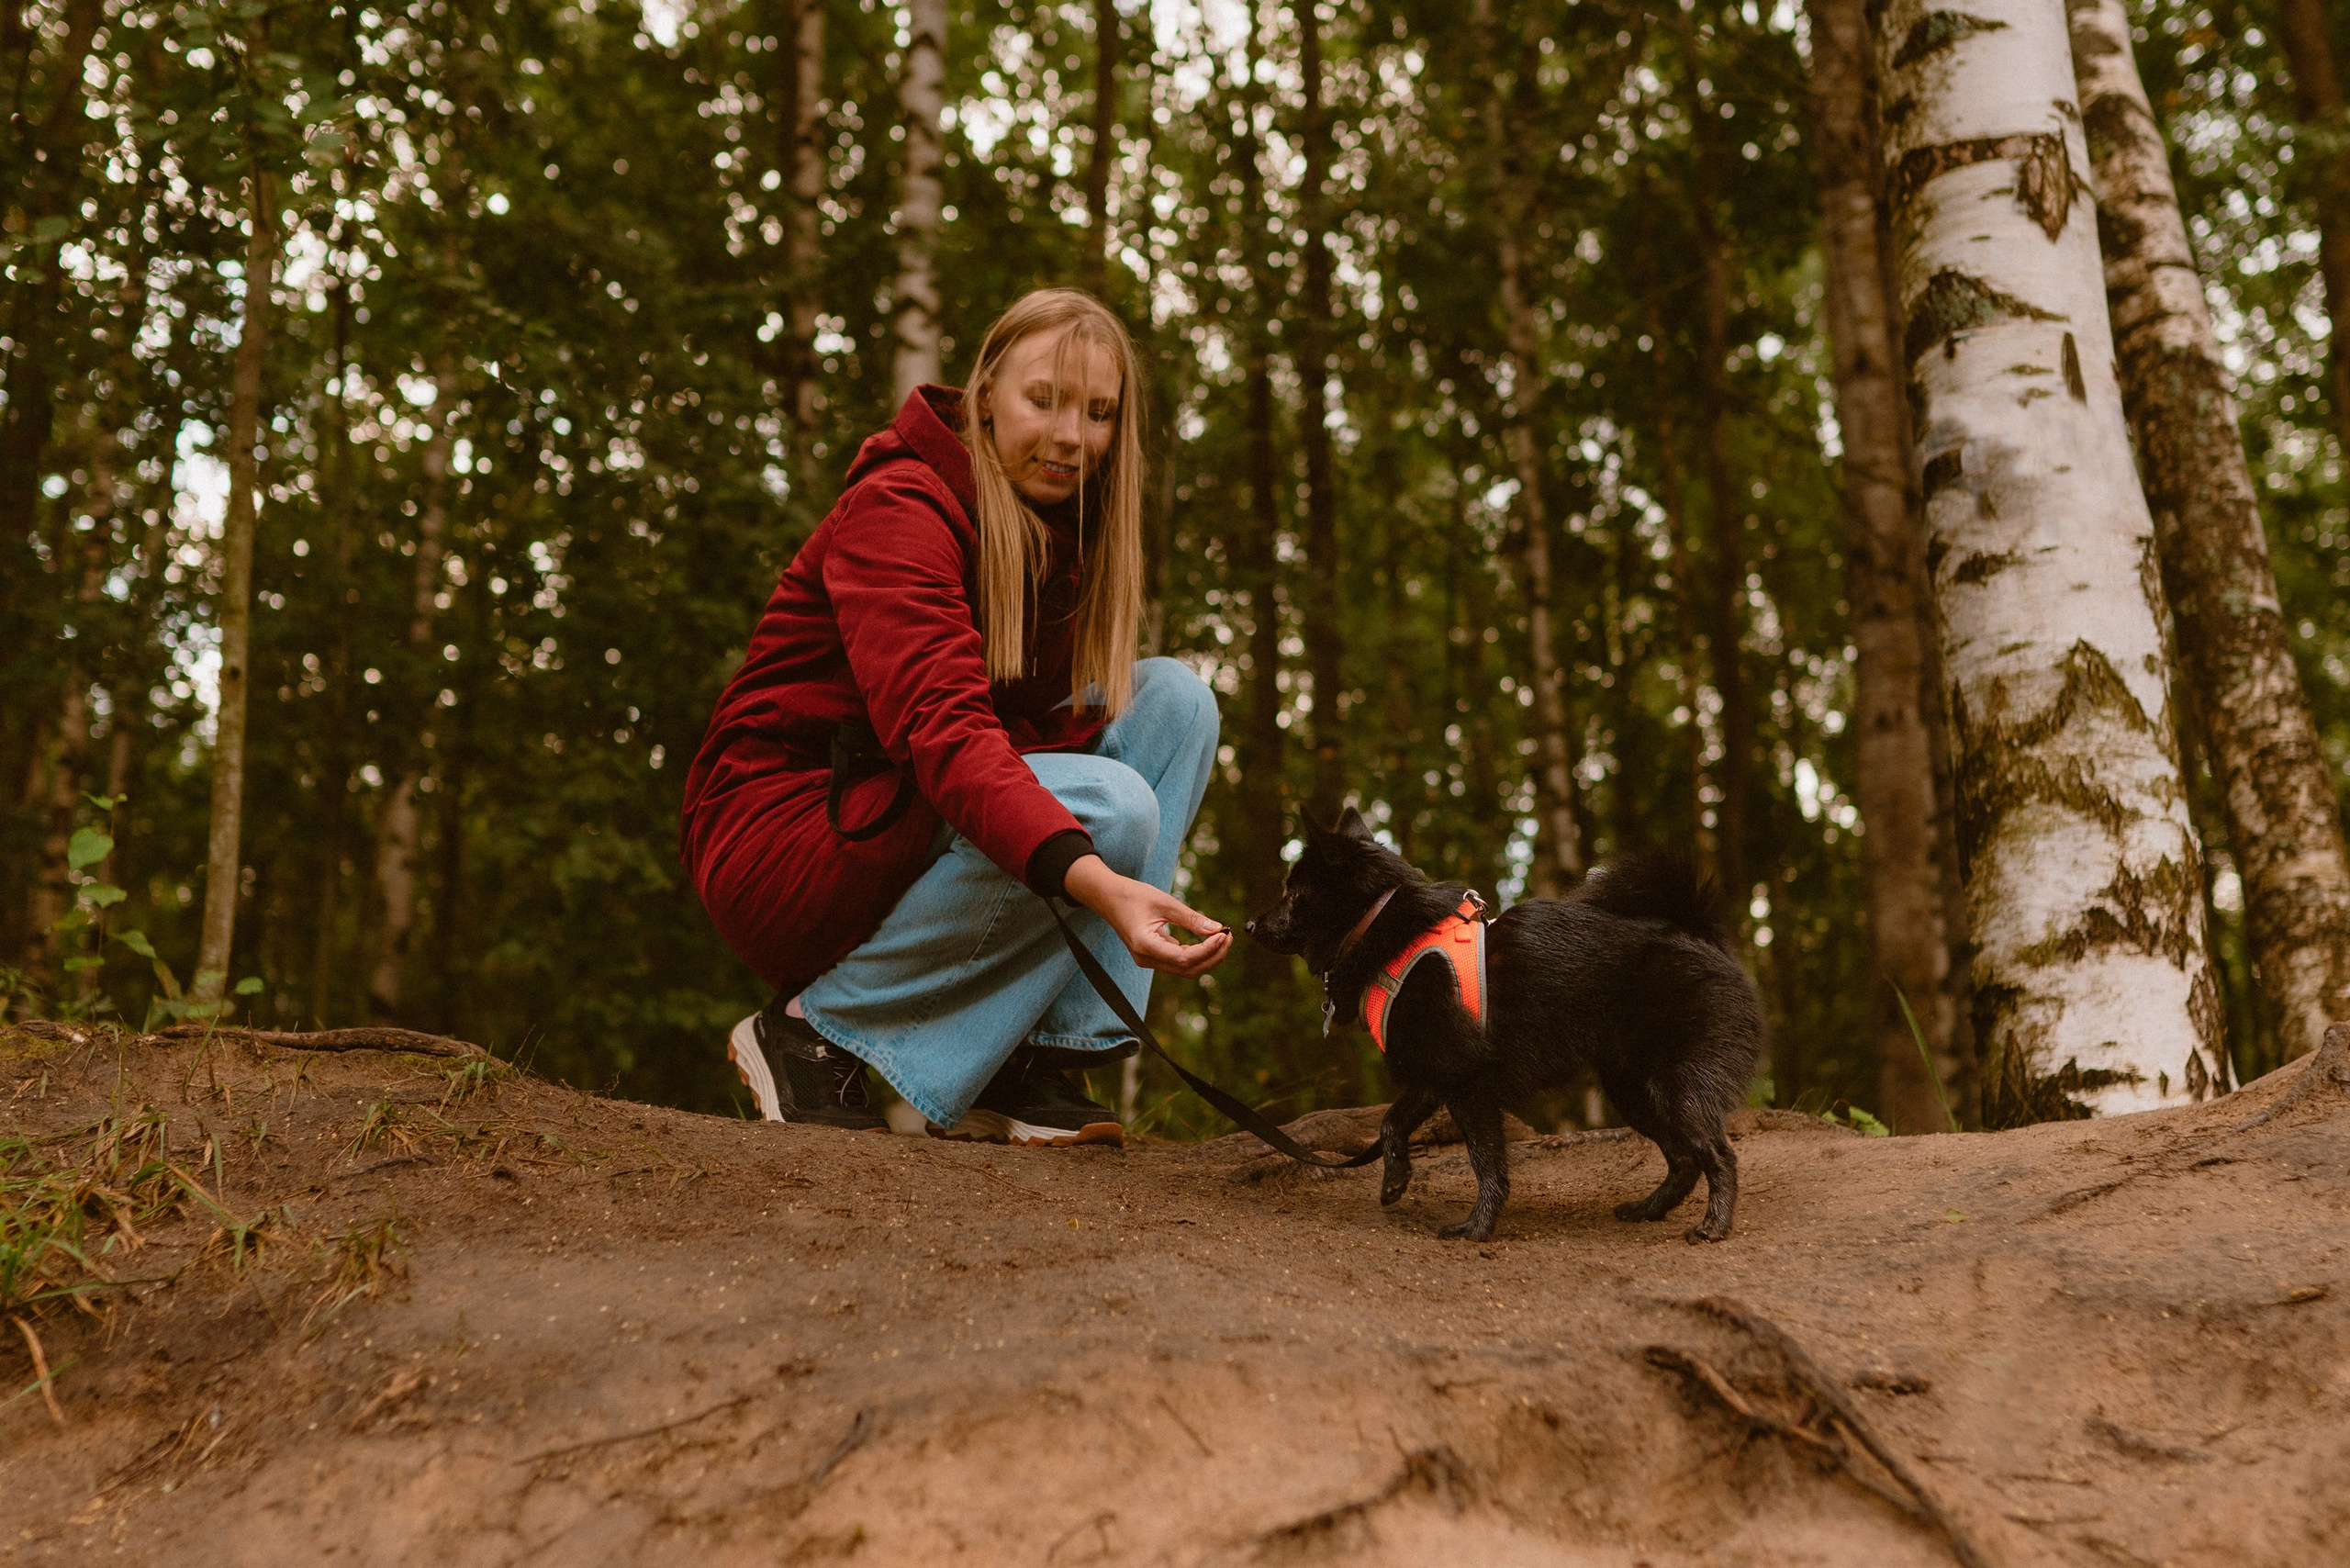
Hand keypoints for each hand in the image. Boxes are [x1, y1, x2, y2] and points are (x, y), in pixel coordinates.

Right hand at [1062, 854, 1232, 977]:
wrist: (1108, 897)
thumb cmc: (1133, 895)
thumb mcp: (1165, 902)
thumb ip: (1191, 918)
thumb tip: (1217, 929)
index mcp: (1145, 945)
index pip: (1184, 958)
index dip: (1207, 950)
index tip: (1223, 934)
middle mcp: (1146, 958)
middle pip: (1187, 969)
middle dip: (1212, 956)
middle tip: (1229, 936)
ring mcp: (1148, 960)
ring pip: (1184, 969)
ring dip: (1207, 957)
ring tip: (1222, 938)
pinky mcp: (1152, 956)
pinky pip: (1178, 962)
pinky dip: (1196, 954)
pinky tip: (1208, 940)